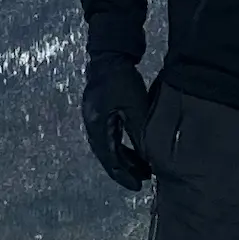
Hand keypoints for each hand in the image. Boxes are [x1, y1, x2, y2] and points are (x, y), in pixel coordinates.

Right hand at [80, 56, 152, 190]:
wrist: (109, 53)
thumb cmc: (122, 79)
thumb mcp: (136, 108)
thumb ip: (140, 134)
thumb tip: (147, 157)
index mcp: (98, 126)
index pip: (111, 159)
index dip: (124, 175)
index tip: (138, 186)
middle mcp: (91, 125)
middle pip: (107, 155)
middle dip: (125, 169)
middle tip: (142, 179)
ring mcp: (93, 117)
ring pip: (108, 146)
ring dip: (123, 158)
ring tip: (141, 167)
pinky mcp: (98, 111)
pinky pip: (108, 136)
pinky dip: (120, 145)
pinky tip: (132, 148)